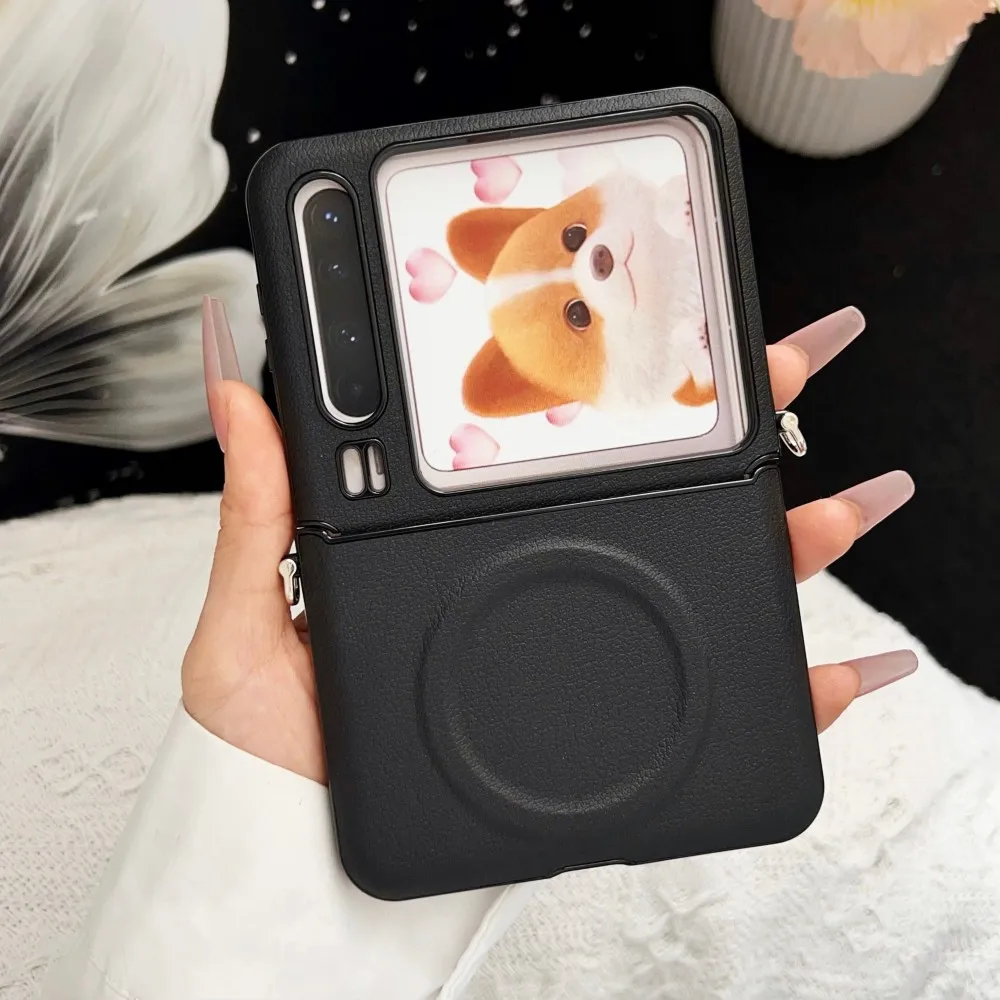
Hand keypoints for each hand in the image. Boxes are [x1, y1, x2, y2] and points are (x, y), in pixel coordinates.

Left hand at [182, 299, 915, 782]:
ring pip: (700, 589)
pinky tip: (841, 670)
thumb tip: (239, 395)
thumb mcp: (243, 626)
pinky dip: (791, 694)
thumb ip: (256, 517)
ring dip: (788, 544)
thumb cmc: (275, 755)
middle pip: (648, 502)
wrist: (305, 862)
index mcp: (457, 548)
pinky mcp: (601, 737)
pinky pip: (710, 711)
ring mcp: (572, 660)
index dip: (612, 390)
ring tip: (846, 501)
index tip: (668, 330)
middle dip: (733, 437)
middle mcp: (526, 590)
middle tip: (787, 373)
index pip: (544, 454)